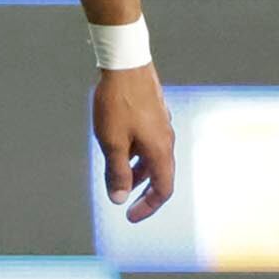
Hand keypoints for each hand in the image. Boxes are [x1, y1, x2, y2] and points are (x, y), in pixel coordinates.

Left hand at [94, 63, 174, 222]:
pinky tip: (121, 148)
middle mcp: (166, 140)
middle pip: (160, 175)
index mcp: (160, 151)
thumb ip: (117, 173)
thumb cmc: (118, 103)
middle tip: (123, 200)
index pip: (162, 190)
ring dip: (137, 172)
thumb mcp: (112, 143)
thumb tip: (118, 198)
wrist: (126, 63)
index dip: (148, 207)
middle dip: (141, 191)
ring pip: (153, 157)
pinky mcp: (155, 114)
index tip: (130, 215)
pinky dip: (137, 154)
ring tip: (118, 176)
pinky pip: (150, 142)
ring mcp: (162, 125)